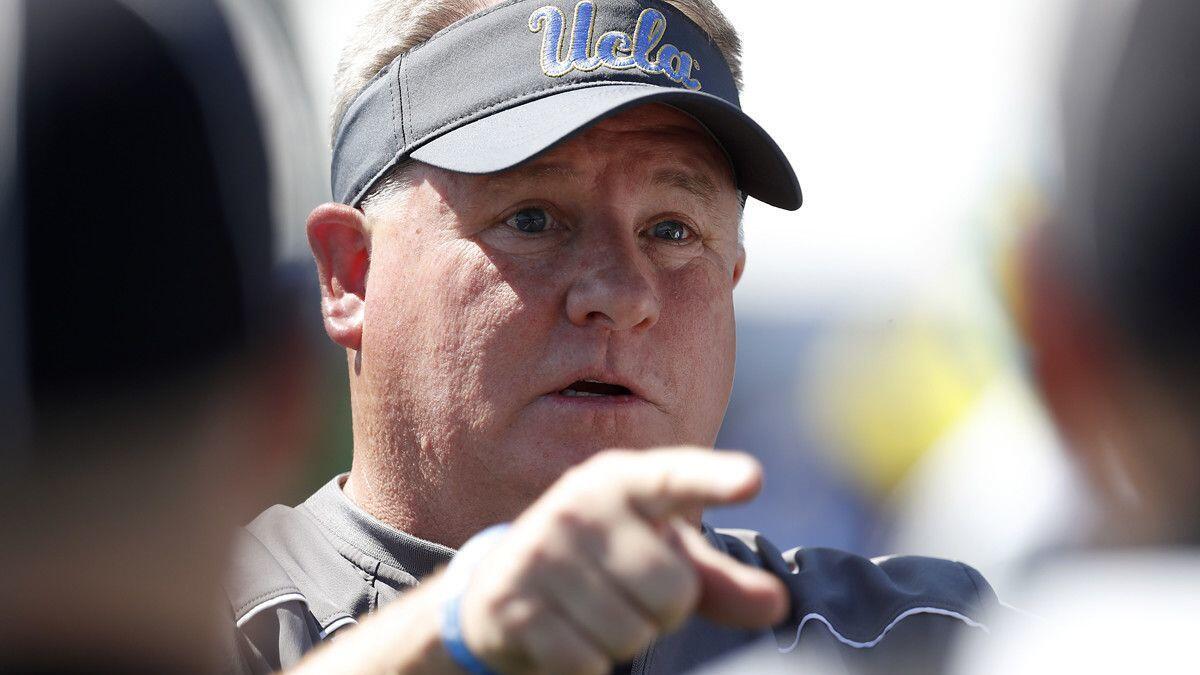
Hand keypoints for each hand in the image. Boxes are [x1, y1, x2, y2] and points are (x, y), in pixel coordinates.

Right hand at [458, 448, 788, 674]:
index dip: (715, 479)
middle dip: (662, 610)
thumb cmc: (603, 562)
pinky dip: (586, 663)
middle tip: (625, 591)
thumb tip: (777, 604)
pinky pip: (588, 662)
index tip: (752, 479)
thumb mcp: (660, 555)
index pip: (675, 479)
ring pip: (631, 633)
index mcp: (622, 480)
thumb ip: (719, 580)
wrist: (497, 585)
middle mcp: (579, 505)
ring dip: (622, 638)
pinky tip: (562, 632)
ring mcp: (540, 552)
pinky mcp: (512, 604)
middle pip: (672, 590)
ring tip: (590, 610)